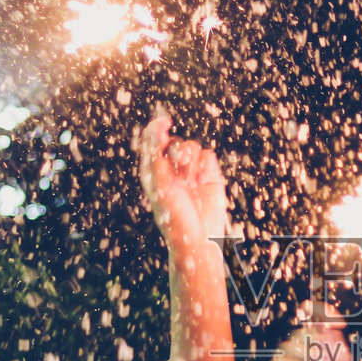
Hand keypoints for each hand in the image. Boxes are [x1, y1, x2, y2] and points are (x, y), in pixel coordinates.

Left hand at [137, 104, 228, 249]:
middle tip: (181, 165)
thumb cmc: (173, 214)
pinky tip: (201, 182)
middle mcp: (171, 168)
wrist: (199, 237)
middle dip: (178, 151)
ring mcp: (191, 171)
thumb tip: (158, 128)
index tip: (165, 123)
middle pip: (174, 142)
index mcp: (153, 170)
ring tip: (190, 180)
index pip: (152, 141)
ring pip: (192, 146)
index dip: (157, 128)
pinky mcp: (209, 174)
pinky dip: (205, 165)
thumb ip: (156, 153)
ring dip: (192, 160)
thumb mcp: (160, 182)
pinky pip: (208, 154)